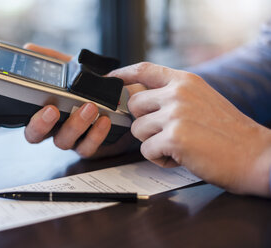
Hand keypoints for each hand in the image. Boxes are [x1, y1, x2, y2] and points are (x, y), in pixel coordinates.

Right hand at [0, 44, 139, 157]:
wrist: (120, 98)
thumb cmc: (91, 84)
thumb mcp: (70, 68)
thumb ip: (50, 60)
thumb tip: (29, 49)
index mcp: (42, 110)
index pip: (16, 118)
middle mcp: (53, 127)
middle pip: (34, 135)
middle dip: (40, 124)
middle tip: (51, 109)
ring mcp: (70, 138)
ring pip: (62, 142)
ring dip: (74, 126)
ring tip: (89, 108)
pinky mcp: (89, 145)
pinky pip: (87, 147)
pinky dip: (95, 135)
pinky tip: (102, 120)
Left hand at [108, 62, 270, 196]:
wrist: (255, 155)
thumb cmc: (227, 132)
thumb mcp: (201, 100)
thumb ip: (172, 95)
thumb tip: (139, 98)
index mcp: (185, 81)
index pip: (145, 70)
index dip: (123, 74)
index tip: (110, 79)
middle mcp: (178, 93)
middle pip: (134, 105)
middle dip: (144, 123)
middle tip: (165, 133)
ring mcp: (175, 114)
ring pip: (138, 130)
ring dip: (153, 142)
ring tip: (177, 146)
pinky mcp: (174, 138)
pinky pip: (146, 151)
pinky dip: (159, 159)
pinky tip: (180, 157)